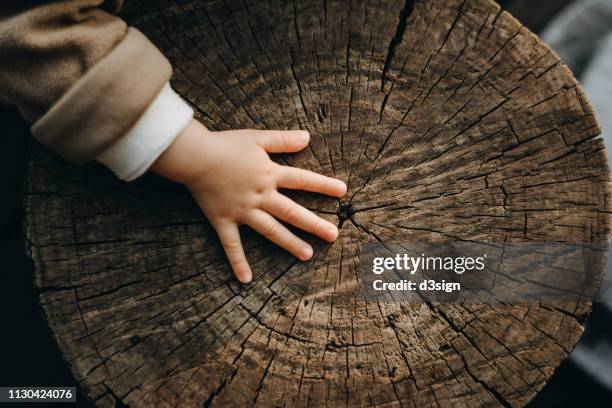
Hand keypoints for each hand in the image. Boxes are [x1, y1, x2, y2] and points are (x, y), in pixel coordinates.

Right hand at [151, 119, 345, 282]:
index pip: (302, 180)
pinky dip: (238, 262)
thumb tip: (308, 137)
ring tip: (308, 255)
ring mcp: (243, 211)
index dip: (323, 185)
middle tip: (334, 236)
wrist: (194, 156)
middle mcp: (260, 195)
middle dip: (315, 224)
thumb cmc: (225, 145)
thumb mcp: (257, 137)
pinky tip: (246, 279)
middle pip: (292, 211)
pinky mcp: (224, 221)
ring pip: (271, 230)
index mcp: (269, 174)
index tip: (343, 192)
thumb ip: (283, 139)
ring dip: (290, 243)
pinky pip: (231, 245)